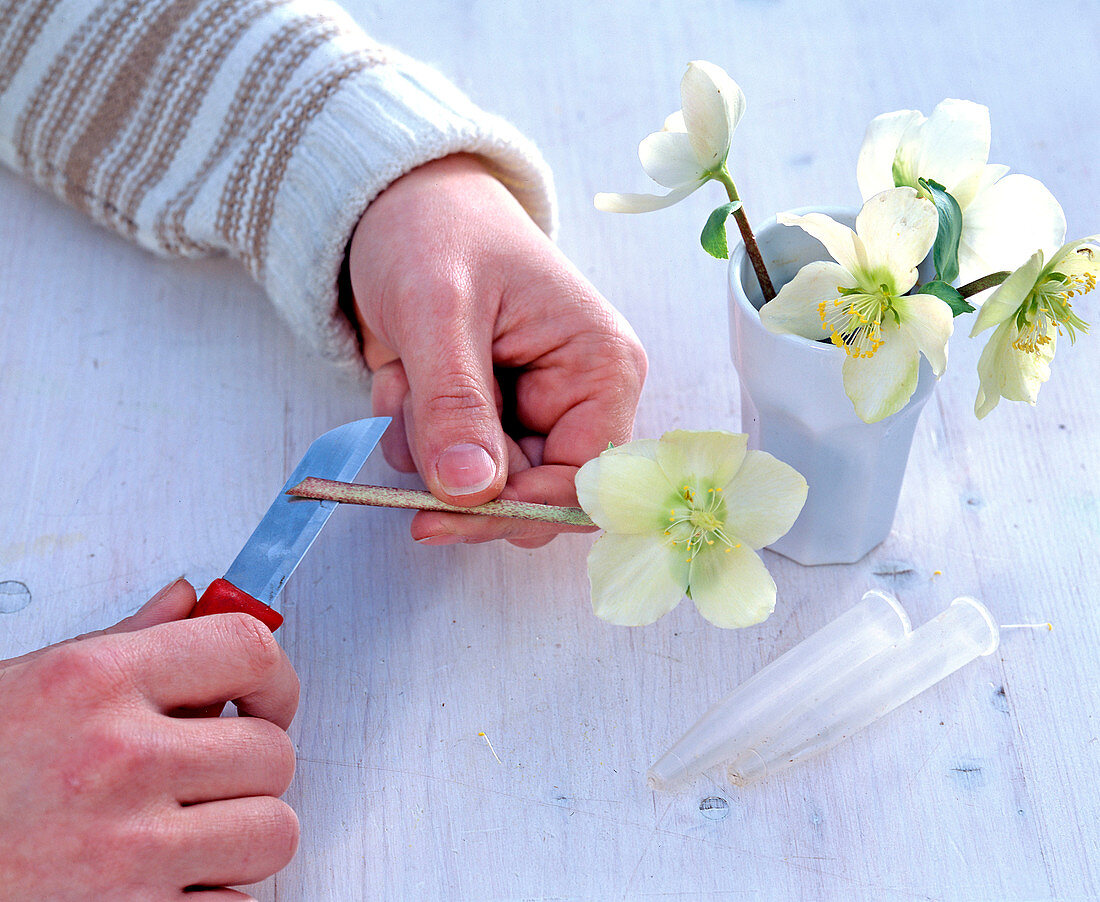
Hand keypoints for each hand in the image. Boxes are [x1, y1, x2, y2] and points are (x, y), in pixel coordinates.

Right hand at [0, 579, 299, 900]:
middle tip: (211, 776)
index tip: (265, 697)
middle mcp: (120, 758)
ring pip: (271, 831)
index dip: (275, 676)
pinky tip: (167, 882)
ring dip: (241, 835)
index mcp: (98, 682)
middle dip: (251, 766)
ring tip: (189, 831)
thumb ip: (127, 639)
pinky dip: (215, 899)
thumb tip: (190, 599)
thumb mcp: (32, 682)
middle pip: (272, 752)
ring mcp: (127, 849)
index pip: (249, 648)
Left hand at [349, 153, 646, 546]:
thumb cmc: (435, 231)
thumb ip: (455, 404)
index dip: (517, 509)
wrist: (396, 202)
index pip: (583, 483)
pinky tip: (404, 377)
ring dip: (426, 447)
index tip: (437, 515)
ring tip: (406, 374)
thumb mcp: (438, 309)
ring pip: (484, 489)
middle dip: (458, 470)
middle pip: (532, 497)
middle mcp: (581, 400)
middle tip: (406, 419)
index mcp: (601, 369)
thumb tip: (471, 493)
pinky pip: (452, 466)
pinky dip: (413, 436)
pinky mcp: (491, 417)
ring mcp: (534, 412)